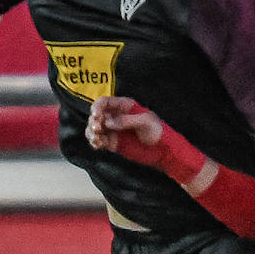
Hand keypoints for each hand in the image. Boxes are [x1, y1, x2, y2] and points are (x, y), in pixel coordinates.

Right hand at [86, 96, 206, 184]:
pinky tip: (97, 144)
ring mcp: (114, 130)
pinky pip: (99, 140)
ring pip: (94, 128)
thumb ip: (126, 121)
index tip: (97, 116)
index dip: (97, 107)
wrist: (163, 150)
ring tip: (97, 138)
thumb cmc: (158, 132)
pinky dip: (94, 142)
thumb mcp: (145, 122)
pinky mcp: (113, 142)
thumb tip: (109, 123)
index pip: (105, 102)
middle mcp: (116, 116)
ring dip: (91, 132)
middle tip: (98, 129)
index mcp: (124, 106)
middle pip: (96, 115)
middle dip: (93, 121)